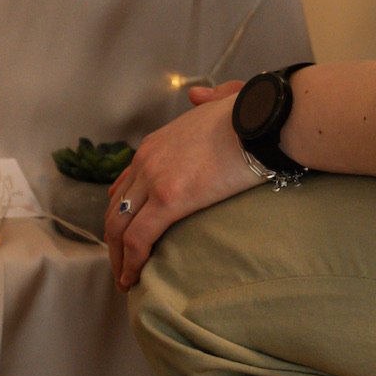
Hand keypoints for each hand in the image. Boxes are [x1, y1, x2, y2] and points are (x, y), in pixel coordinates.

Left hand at [103, 80, 245, 289]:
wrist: (261, 118)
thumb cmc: (251, 113)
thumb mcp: (223, 99)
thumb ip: (208, 98)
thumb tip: (196, 94)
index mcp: (156, 144)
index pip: (125, 184)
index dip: (122, 213)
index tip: (126, 236)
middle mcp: (146, 160)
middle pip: (116, 208)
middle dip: (114, 241)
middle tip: (121, 266)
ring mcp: (155, 179)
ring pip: (119, 227)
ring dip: (118, 257)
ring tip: (125, 281)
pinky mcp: (170, 199)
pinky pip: (139, 238)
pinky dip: (131, 262)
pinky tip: (134, 279)